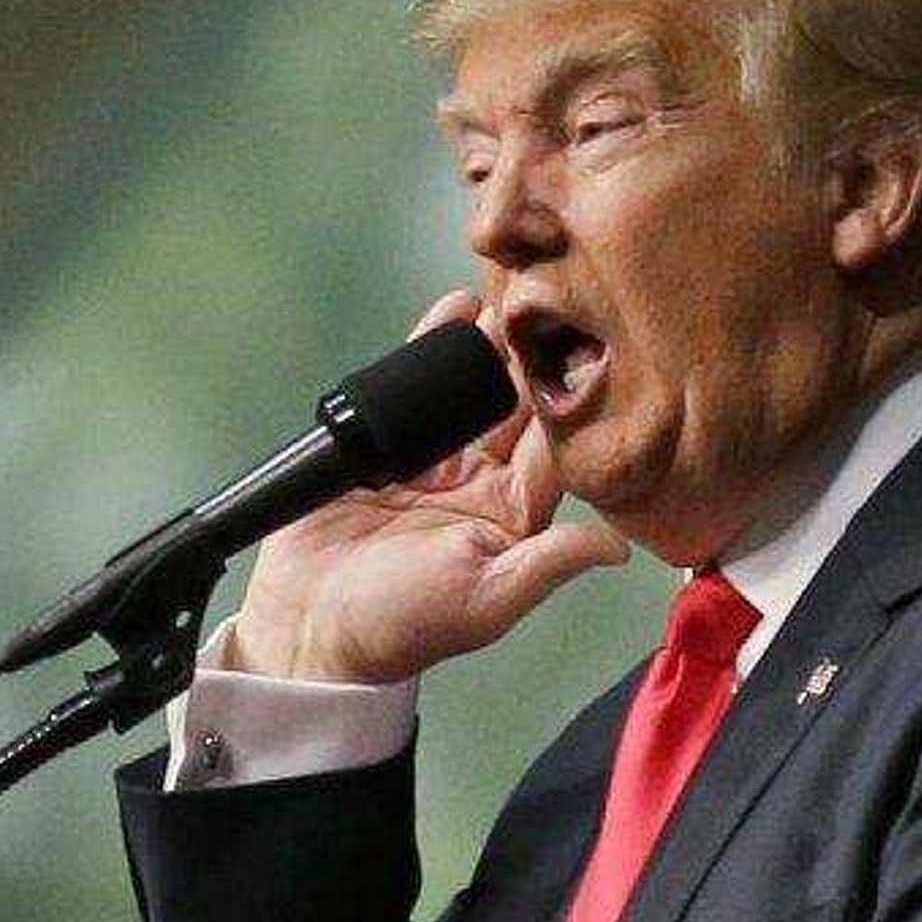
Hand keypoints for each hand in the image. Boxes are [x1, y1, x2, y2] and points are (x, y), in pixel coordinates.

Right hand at [227, 290, 628, 686]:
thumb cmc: (397, 629)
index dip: (572, 399)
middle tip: (553, 301)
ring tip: (510, 292)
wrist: (305, 628)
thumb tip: (616, 547)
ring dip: (490, 345)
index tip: (590, 347)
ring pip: (471, 390)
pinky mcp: (382, 446)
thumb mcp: (484, 600)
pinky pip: (412, 387)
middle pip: (518, 408)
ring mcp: (432, 463)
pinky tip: (456, 311)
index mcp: (514, 519)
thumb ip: (548, 564)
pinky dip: (431, 346)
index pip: (557, 446)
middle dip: (533, 358)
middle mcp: (481, 486)